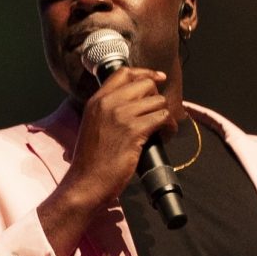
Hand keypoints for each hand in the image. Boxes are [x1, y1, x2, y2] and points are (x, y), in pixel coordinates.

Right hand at [42, 66, 174, 253]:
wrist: (86, 182)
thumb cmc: (90, 161)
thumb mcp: (93, 126)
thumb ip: (107, 111)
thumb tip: (133, 105)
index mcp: (97, 100)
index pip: (124, 73)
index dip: (145, 73)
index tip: (158, 79)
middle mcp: (108, 103)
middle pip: (145, 84)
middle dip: (157, 98)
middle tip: (158, 114)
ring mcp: (121, 116)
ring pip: (157, 101)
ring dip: (166, 114)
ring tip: (164, 129)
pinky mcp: (134, 131)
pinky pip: (163, 117)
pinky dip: (169, 126)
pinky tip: (166, 135)